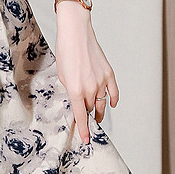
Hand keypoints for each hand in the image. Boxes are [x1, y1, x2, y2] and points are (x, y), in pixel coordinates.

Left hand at [54, 9, 118, 145]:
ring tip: (96, 114)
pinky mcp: (109, 74)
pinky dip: (112, 100)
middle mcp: (90, 88)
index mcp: (75, 90)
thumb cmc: (65, 51)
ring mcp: (101, 81)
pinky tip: (111, 104)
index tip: (86, 140)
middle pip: (90, 109)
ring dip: (98, 109)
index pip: (80, 116)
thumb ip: (69, 90)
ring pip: (101, 103)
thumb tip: (76, 99)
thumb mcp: (61, 75)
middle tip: (86, 120)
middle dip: (87, 115)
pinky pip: (113, 93)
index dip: (83, 130)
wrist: (76, 33)